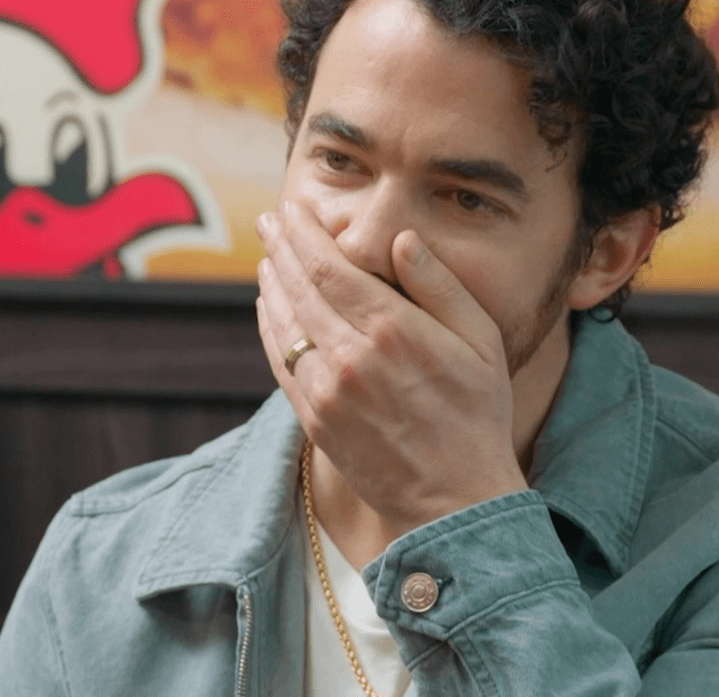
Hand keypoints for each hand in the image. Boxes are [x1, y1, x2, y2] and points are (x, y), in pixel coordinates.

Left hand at [256, 201, 526, 535]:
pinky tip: (269, 308)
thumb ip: (439, 286)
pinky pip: (281, 363)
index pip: (330, 266)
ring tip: (266, 260)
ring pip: (284, 323)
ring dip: (271, 285)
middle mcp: (350, 356)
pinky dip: (270, 329)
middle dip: (280, 249)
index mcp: (393, 330)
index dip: (304, 234)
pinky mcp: (315, 420)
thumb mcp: (481, 342)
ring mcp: (326, 391)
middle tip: (269, 222)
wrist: (455, 499)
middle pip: (300, 288)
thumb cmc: (477, 415)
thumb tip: (401, 239)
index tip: (291, 211)